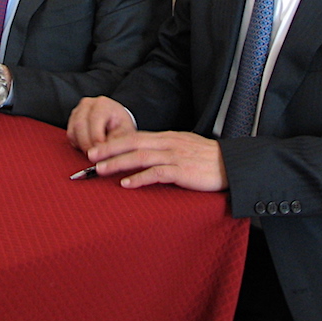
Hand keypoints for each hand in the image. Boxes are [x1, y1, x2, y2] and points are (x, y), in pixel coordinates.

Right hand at [67, 96, 135, 151]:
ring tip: (94, 153)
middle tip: (95, 156)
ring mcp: (78, 111)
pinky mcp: (72, 120)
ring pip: (73, 131)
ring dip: (82, 145)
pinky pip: (70, 135)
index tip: (101, 151)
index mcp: (103, 104)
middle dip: (88, 144)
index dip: (96, 137)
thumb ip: (116, 142)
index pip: (95, 119)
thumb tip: (105, 154)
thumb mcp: (124, 133)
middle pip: (80, 125)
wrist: (115, 121)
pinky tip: (89, 146)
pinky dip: (78, 144)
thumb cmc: (120, 126)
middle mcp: (88, 104)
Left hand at [87, 131, 227, 191]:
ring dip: (118, 163)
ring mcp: (174, 156)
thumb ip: (163, 149)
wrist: (232, 164)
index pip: (135, 136)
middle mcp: (167, 143)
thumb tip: (143, 154)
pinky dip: (140, 178)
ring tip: (100, 169)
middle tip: (89, 156)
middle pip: (132, 143)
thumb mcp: (182, 147)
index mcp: (166, 137)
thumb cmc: (207, 158)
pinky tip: (127, 184)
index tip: (96, 148)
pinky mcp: (182, 171)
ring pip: (140, 156)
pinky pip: (157, 173)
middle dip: (108, 149)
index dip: (113, 142)